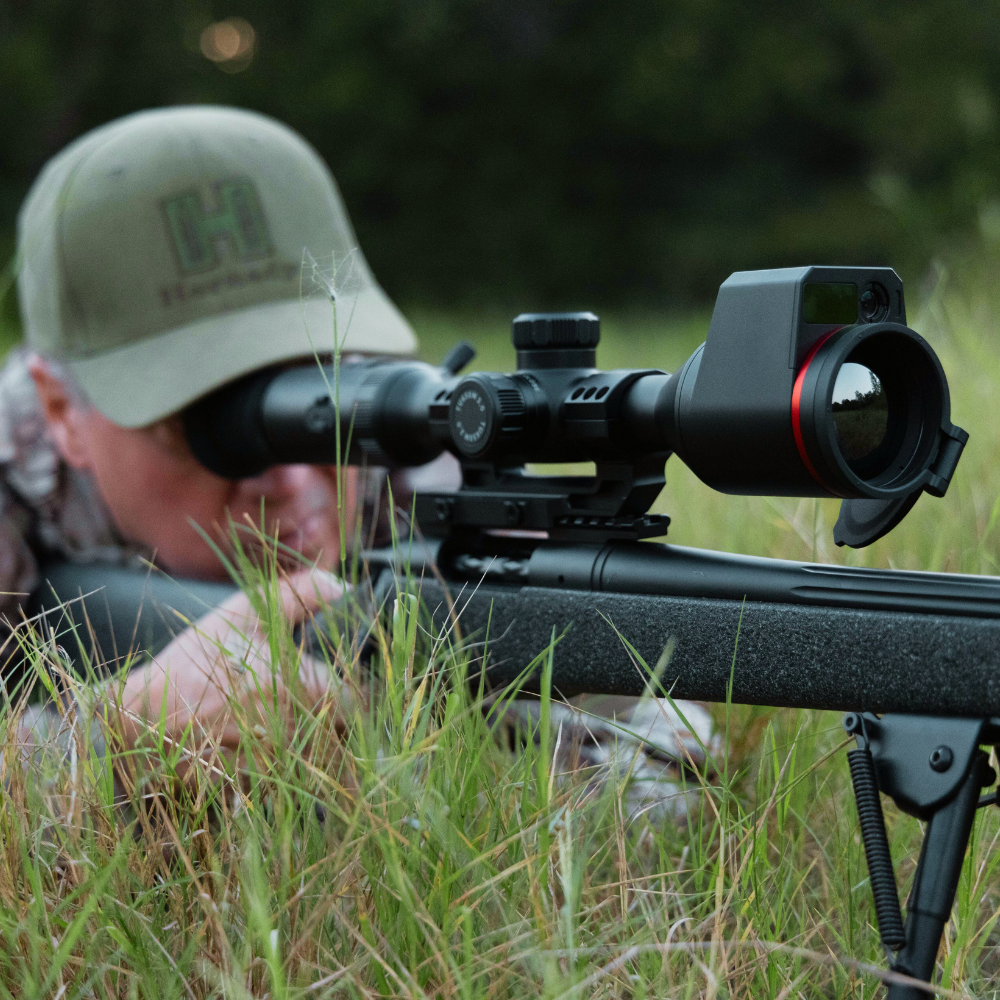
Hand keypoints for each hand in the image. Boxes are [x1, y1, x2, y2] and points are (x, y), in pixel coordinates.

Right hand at [113, 568, 349, 775]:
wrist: (138, 720)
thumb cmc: (194, 662)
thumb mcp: (244, 614)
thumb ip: (301, 594)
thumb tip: (345, 585)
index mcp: (303, 687)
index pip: (357, 699)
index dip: (354, 690)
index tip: (341, 681)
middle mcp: (298, 730)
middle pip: (343, 732)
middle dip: (336, 718)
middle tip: (313, 700)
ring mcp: (279, 765)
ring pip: (320, 757)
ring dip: (314, 743)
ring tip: (284, 724)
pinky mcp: (259, 788)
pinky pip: (290, 779)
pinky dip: (286, 767)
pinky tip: (263, 748)